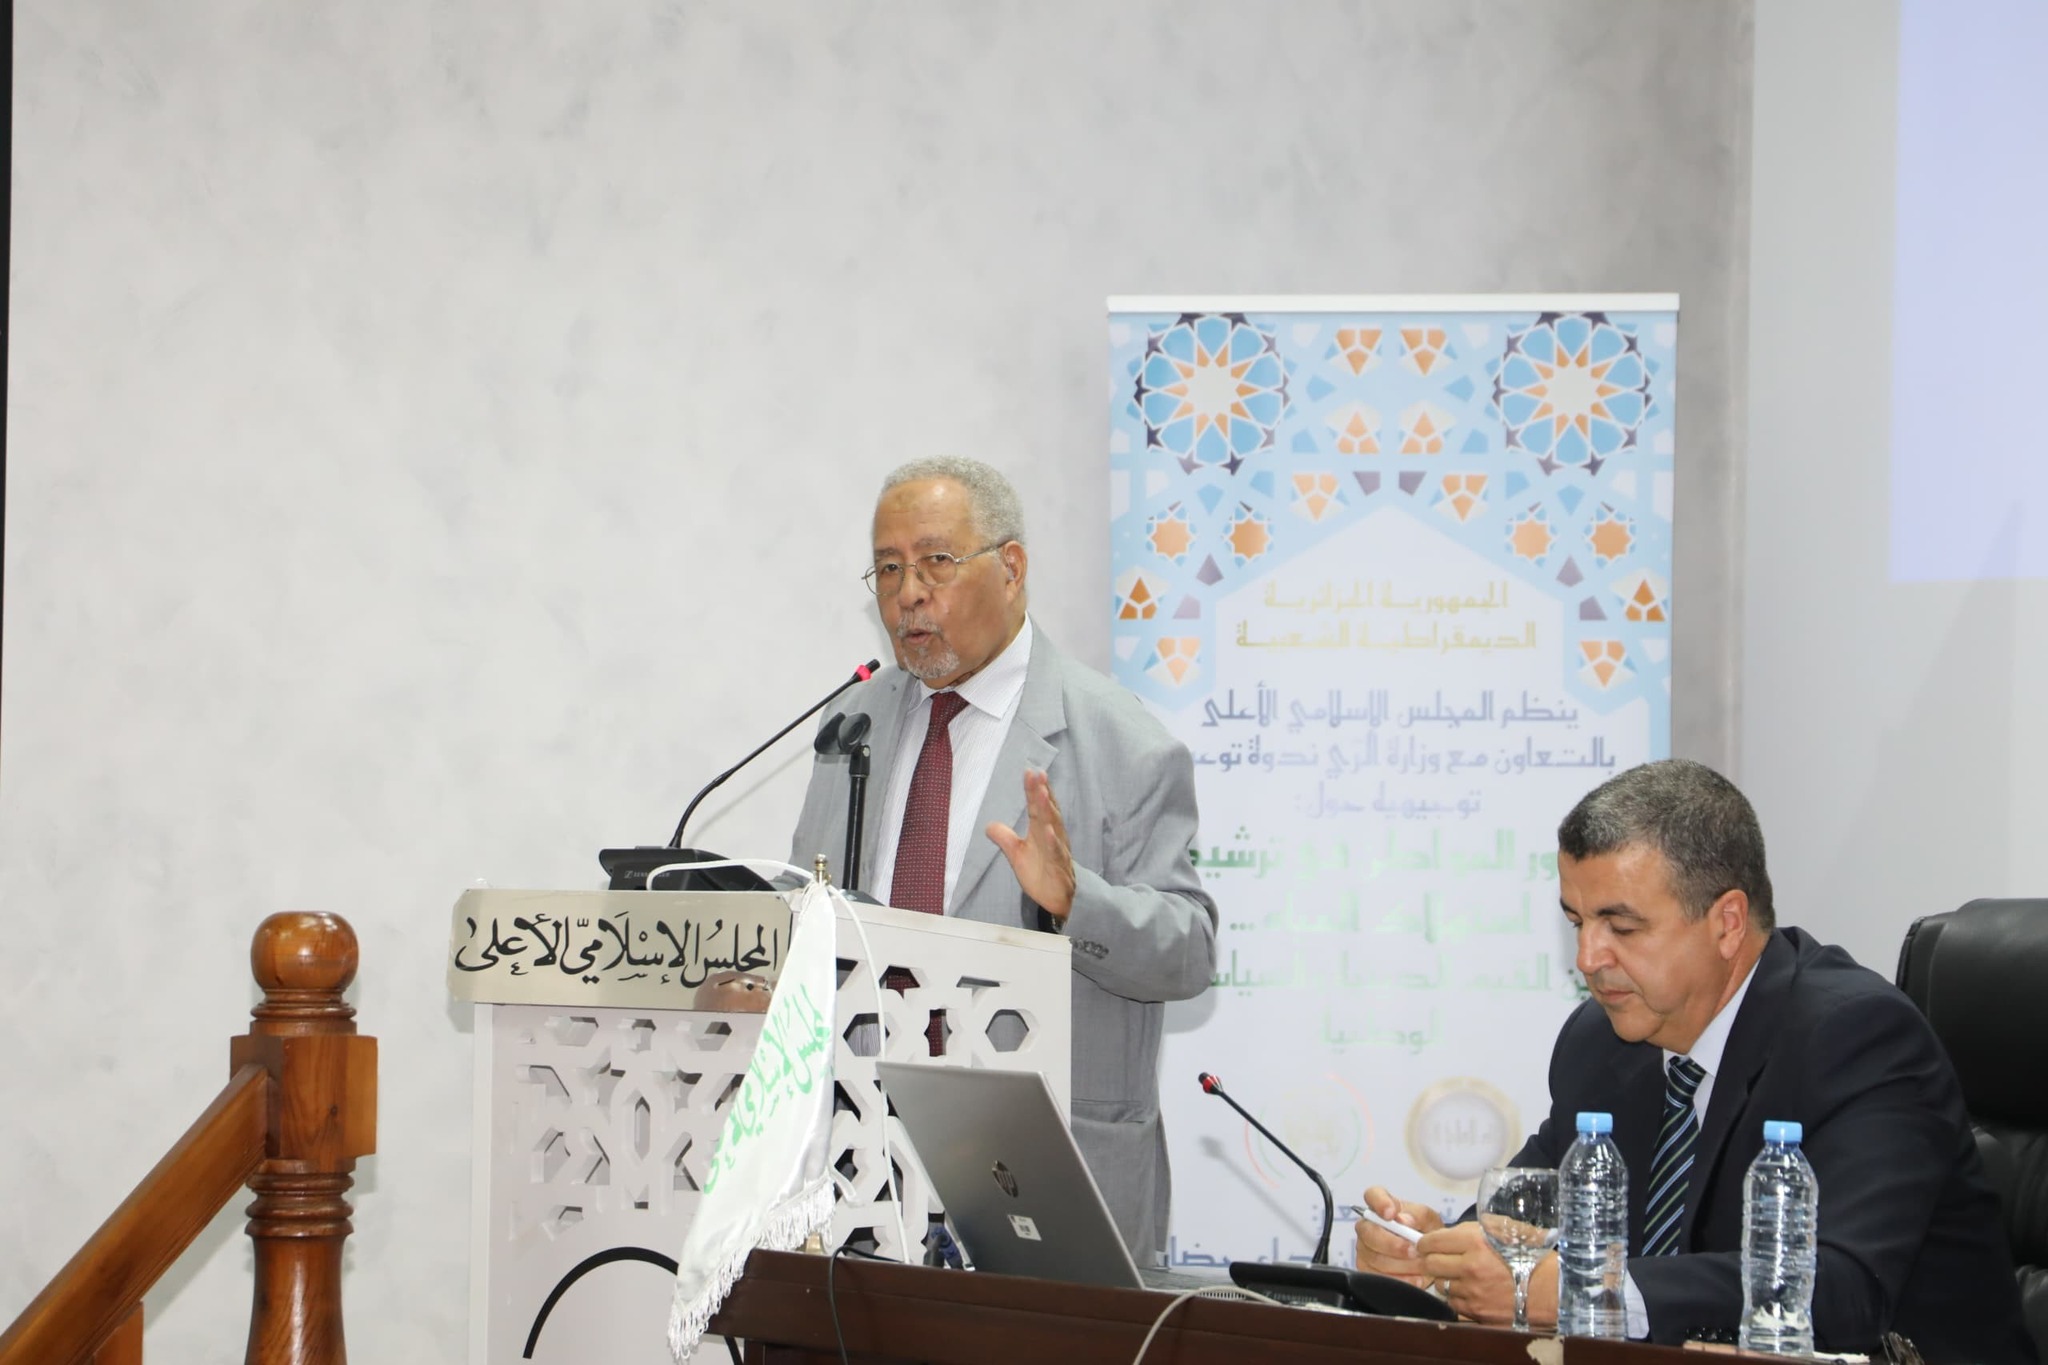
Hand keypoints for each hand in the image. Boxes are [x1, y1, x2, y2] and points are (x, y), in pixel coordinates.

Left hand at [986, 769, 1075, 919]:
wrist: (1056, 899)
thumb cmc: (1040, 872)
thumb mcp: (1016, 854)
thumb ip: (1005, 838)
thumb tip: (988, 825)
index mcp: (1042, 830)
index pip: (1037, 806)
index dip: (1033, 790)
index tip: (1029, 772)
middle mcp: (1052, 836)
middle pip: (1046, 811)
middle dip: (1042, 792)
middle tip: (1037, 774)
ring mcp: (1057, 850)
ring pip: (1053, 827)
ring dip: (1048, 810)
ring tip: (1042, 793)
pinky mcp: (1059, 867)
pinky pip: (1056, 853)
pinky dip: (1053, 842)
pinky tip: (1049, 832)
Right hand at [1353, 1187, 1440, 1285]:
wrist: (1430, 1259)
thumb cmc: (1427, 1234)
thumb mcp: (1430, 1220)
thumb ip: (1418, 1215)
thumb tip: (1403, 1219)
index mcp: (1383, 1206)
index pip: (1372, 1195)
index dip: (1378, 1203)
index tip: (1391, 1214)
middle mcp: (1369, 1225)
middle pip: (1368, 1231)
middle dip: (1392, 1243)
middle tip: (1414, 1251)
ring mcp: (1365, 1248)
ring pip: (1374, 1257)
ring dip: (1401, 1264)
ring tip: (1421, 1266)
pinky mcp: (1367, 1269)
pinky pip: (1377, 1276)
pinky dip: (1399, 1279)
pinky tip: (1415, 1278)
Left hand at [1415, 1226, 1556, 1328]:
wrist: (1552, 1290)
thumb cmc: (1532, 1256)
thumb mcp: (1509, 1229)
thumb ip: (1479, 1226)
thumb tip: (1453, 1229)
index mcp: (1475, 1241)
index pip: (1431, 1241)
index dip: (1426, 1242)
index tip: (1427, 1244)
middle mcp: (1469, 1267)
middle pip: (1430, 1265)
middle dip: (1432, 1261)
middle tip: (1440, 1260)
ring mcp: (1472, 1292)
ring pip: (1441, 1286)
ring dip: (1447, 1281)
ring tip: (1463, 1277)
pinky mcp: (1477, 1313)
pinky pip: (1455, 1304)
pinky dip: (1459, 1298)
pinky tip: (1473, 1292)